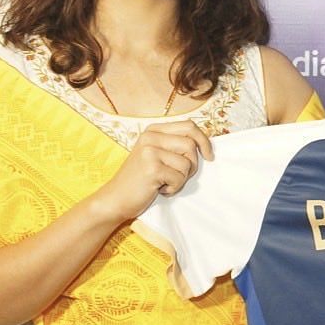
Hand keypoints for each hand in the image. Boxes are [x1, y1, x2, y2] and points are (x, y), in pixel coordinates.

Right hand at [92, 119, 213, 221]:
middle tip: (180, 176)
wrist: (115, 199)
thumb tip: (205, 143)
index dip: (204, 141)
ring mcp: (149, 151)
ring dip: (181, 178)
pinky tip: (159, 189)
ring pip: (187, 163)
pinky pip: (179, 178)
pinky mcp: (151, 168)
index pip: (189, 126)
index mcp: (153, 130)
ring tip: (165, 182)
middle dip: (193, 164)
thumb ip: (174, 145)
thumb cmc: (140, 180)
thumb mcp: (156, 155)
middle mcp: (150, 137)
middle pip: (191, 144)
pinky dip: (174, 188)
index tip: (209, 156)